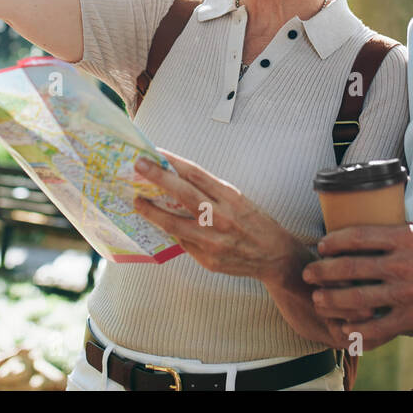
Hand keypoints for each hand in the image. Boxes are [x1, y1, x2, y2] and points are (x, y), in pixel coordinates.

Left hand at [132, 148, 307, 284]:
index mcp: (230, 197)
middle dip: (158, 177)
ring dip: (152, 211)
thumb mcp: (238, 199)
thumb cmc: (255, 223)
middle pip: (184, 194)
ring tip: (137, 200)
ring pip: (175, 224)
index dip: (173, 161)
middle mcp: (222, 217)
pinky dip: (169, 231)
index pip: (196, 174)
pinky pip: (183, 243)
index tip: (156, 152)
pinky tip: (158, 223)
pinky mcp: (208, 260)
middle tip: (139, 165)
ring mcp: (214, 241)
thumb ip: (210, 192)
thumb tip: (176, 180)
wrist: (275, 256)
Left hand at [301, 222, 412, 349]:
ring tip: (319, 300)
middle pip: (350, 268)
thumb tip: (385, 226)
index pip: (359, 236)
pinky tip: (346, 330)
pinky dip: (359, 330)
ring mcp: (407, 293)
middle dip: (323, 271)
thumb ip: (407, 231)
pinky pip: (379, 327)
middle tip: (309, 274)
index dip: (334, 241)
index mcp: (406, 238)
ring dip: (333, 300)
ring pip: (358, 299)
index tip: (321, 244)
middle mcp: (402, 264)